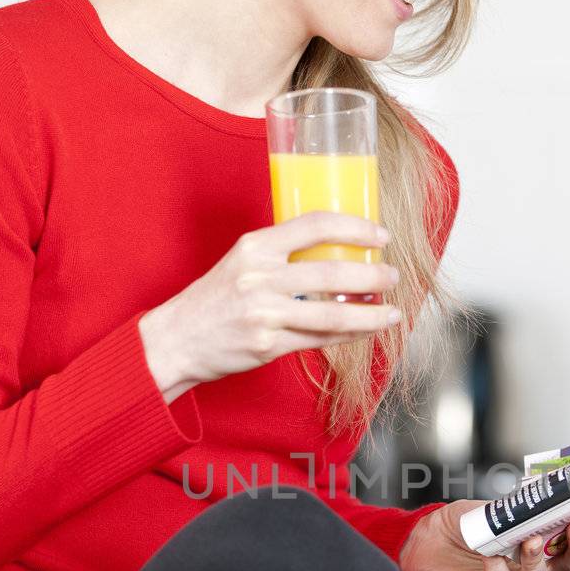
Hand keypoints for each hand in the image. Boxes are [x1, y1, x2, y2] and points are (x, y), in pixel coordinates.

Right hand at [138, 212, 400, 397]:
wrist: (176, 340)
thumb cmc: (214, 300)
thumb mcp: (242, 262)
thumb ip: (281, 255)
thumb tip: (335, 252)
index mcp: (255, 247)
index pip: (315, 225)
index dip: (355, 228)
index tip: (380, 235)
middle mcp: (260, 277)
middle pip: (332, 272)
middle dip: (372, 275)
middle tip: (393, 275)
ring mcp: (264, 313)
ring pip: (332, 313)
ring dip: (370, 313)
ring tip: (392, 312)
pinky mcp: (267, 345)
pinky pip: (319, 339)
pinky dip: (348, 335)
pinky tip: (365, 330)